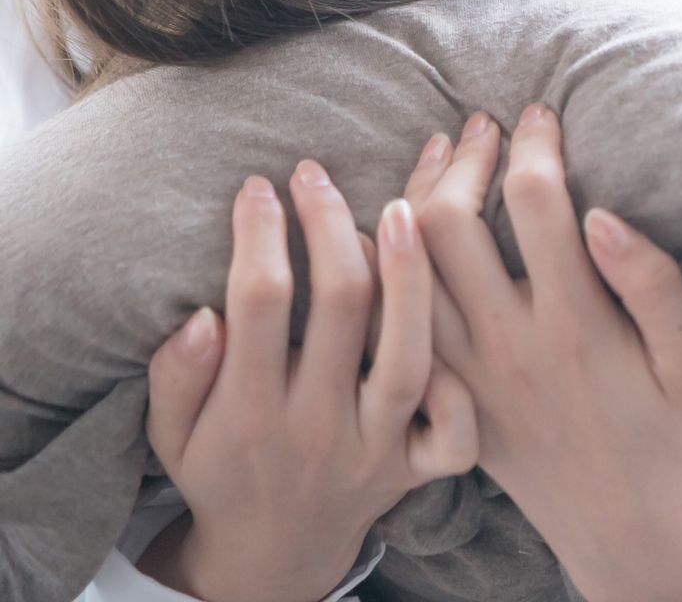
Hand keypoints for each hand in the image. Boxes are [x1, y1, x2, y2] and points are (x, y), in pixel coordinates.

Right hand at [139, 156, 475, 601]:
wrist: (274, 555)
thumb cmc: (222, 466)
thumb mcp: (173, 433)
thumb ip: (177, 376)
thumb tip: (202, 314)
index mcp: (250, 413)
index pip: (260, 301)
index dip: (261, 232)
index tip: (259, 185)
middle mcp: (317, 428)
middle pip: (342, 305)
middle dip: (329, 221)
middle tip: (316, 172)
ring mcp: (374, 449)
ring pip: (409, 354)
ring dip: (411, 273)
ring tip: (403, 203)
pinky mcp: (415, 468)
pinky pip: (456, 432)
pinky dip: (462, 382)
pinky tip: (463, 315)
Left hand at [399, 104, 681, 601]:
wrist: (635, 542)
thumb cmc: (678, 441)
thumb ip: (653, 282)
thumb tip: (598, 211)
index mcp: (575, 326)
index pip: (533, 202)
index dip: (534, 142)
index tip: (540, 112)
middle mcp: (509, 348)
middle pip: (446, 225)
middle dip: (463, 157)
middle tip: (483, 123)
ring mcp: (469, 379)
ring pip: (406, 269)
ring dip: (414, 200)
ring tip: (441, 155)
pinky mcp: (450, 403)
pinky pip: (396, 325)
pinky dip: (391, 269)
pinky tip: (404, 230)